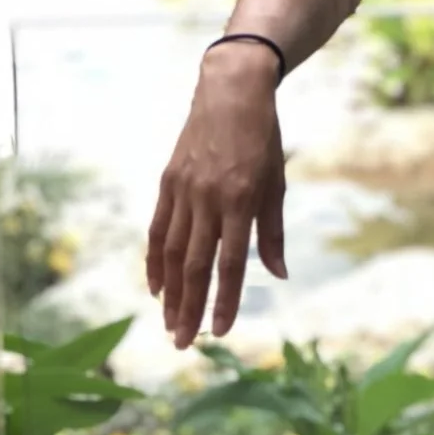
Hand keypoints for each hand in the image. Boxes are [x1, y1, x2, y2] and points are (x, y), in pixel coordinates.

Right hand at [146, 44, 287, 349]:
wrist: (231, 90)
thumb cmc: (262, 136)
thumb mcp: (276, 180)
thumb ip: (272, 231)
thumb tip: (278, 274)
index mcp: (240, 198)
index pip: (229, 263)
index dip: (224, 301)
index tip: (220, 331)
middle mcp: (208, 197)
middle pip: (194, 264)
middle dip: (189, 308)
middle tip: (183, 344)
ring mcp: (184, 189)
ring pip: (172, 252)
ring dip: (169, 294)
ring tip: (169, 325)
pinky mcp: (168, 181)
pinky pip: (158, 228)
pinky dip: (155, 260)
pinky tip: (155, 287)